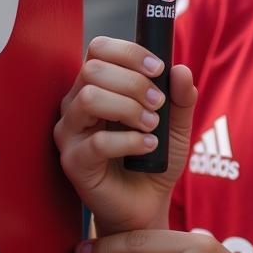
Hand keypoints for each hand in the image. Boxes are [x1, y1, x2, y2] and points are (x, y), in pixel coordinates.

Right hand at [54, 37, 196, 234]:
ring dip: (129, 108)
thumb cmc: (155, 158)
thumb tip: (180, 70)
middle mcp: (78, 104)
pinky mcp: (73, 162)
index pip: (99, 48)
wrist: (149, 203)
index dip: (129, 52)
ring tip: (152, 126)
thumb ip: (181, 98)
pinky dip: (128, 141)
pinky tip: (148, 147)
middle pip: (93, 69)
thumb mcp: (178, 125)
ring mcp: (71, 133)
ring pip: (88, 99)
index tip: (158, 68)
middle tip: (159, 104)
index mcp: (99, 86)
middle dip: (134, 82)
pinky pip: (95, 142)